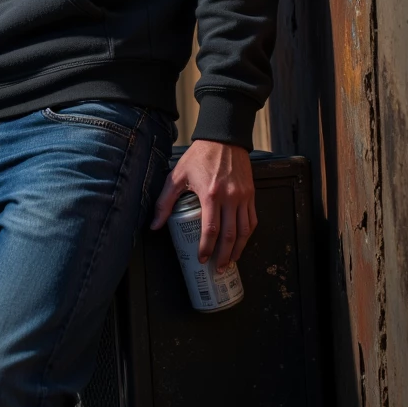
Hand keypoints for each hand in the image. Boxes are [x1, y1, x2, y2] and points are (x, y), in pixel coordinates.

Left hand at [150, 140, 255, 271]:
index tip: (202, 259)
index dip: (207, 248)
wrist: (223, 138)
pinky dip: (248, 234)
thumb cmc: (198, 157)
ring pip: (245, 230)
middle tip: (217, 268)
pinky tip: (242, 243)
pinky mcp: (251, 193)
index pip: (210, 230)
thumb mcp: (177, 176)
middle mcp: (230, 197)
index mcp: (210, 194)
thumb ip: (165, 202)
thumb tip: (154, 225)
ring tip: (231, 261)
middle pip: (230, 235)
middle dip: (224, 256)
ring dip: (238, 249)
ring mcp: (243, 196)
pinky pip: (252, 219)